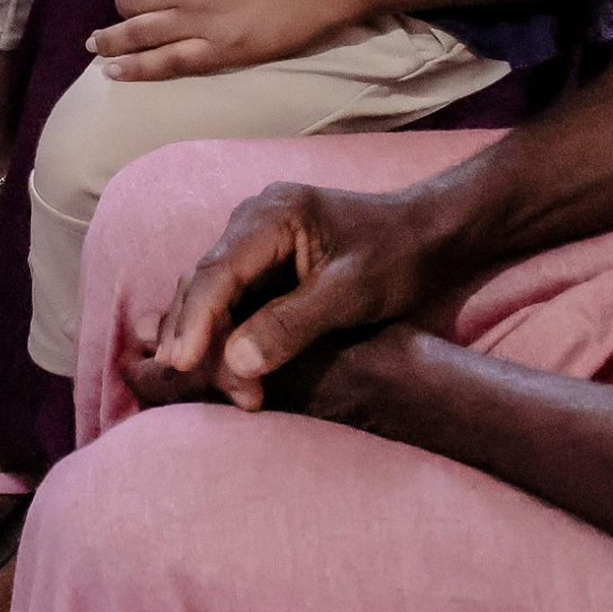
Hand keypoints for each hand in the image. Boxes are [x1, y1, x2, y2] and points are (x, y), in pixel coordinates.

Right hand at [139, 180, 466, 411]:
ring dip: (216, 342)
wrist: (431, 236)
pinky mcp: (265, 263)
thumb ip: (291, 324)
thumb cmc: (398, 257)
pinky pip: (232, 298)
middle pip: (206, 284)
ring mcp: (256, 240)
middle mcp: (253, 221)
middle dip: (205, 340)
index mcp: (272, 216)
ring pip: (213, 294)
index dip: (195, 321)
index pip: (216, 272)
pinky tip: (229, 368)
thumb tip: (234, 361)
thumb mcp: (350, 294)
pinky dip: (229, 334)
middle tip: (232, 395)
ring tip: (235, 393)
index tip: (181, 366)